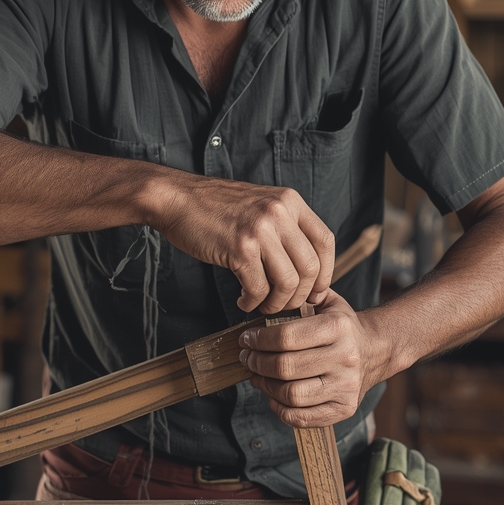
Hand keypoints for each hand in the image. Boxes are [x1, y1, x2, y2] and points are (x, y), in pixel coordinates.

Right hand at [152, 173, 334, 313]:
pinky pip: (258, 288)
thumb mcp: (261, 205)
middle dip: (300, 296)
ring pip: (288, 282)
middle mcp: (280, 213)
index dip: (325, 273)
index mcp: (290, 201)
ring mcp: (260, 229)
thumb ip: (284, 228)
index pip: (325, 241)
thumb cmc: (216, 208)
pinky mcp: (240, 248)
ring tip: (263, 306)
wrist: (177, 198)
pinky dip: (253, 302)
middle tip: (284, 305)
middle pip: (311, 267)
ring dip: (277, 303)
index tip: (315, 292)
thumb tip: (306, 272)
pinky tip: (243, 300)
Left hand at [237, 290, 387, 426]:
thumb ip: (303, 296)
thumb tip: (273, 298)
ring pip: (292, 394)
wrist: (375, 350)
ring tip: (256, 375)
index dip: (259, 340)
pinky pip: (302, 417)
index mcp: (338, 327)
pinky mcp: (345, 409)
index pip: (287, 336)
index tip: (246, 339)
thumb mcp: (329, 302)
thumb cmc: (343, 326)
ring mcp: (346, 386)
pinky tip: (273, 395)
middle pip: (286, 367)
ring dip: (265, 386)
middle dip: (257, 362)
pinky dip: (280, 409)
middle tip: (247, 357)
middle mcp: (345, 358)